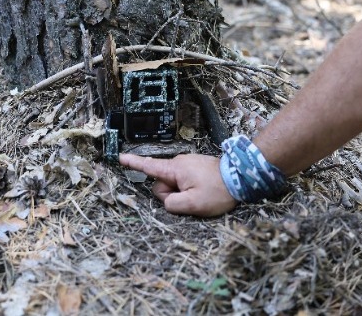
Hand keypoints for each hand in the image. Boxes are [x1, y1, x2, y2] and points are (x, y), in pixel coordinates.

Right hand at [119, 153, 236, 216]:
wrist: (242, 177)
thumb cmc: (219, 191)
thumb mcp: (193, 204)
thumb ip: (172, 204)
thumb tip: (167, 201)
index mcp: (176, 169)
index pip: (149, 166)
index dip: (133, 163)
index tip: (119, 157)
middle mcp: (179, 163)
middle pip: (163, 184)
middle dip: (171, 195)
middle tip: (192, 199)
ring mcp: (188, 164)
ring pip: (175, 184)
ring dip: (183, 193)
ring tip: (202, 194)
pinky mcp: (196, 167)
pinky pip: (184, 181)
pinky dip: (189, 189)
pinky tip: (204, 191)